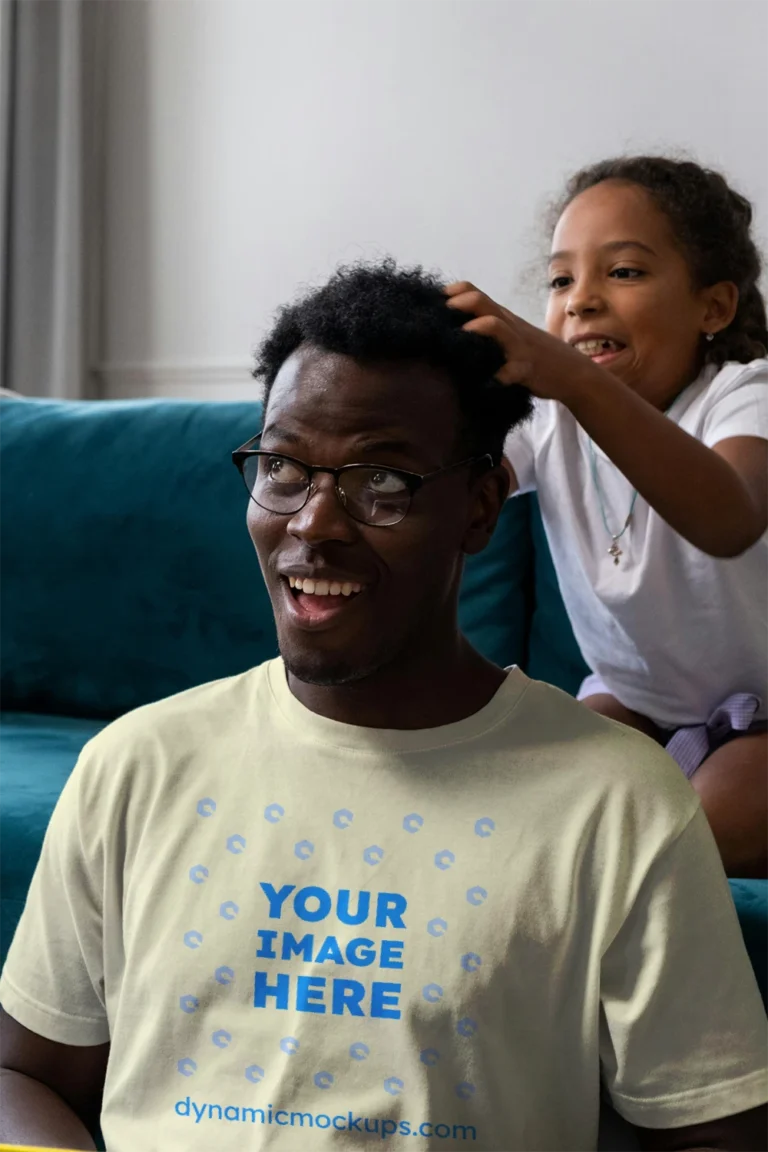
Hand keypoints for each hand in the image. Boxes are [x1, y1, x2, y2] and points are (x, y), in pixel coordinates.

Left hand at [444, 281, 599, 404]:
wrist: (571, 371)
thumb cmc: (534, 354)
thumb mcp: (510, 336)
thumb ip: (487, 330)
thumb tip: (450, 333)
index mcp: (502, 318)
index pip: (474, 292)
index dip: (452, 293)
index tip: (431, 302)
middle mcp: (508, 326)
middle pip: (482, 302)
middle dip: (458, 304)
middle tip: (438, 316)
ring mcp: (517, 346)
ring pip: (496, 326)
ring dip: (476, 328)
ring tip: (460, 337)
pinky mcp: (526, 369)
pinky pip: (510, 371)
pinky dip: (496, 378)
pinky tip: (484, 384)